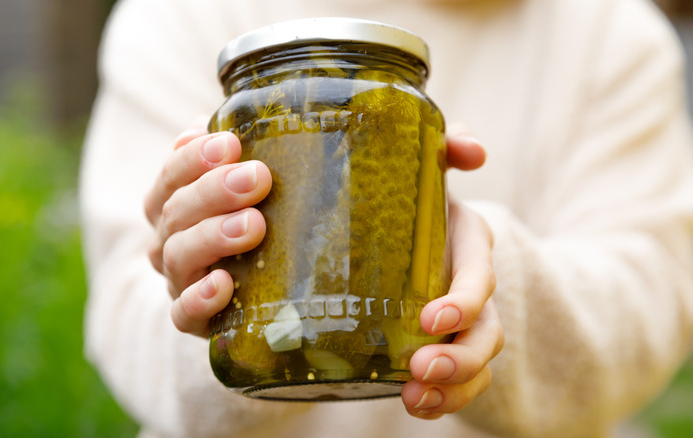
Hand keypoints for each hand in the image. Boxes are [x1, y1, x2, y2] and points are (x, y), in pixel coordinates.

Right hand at [144, 126, 271, 337]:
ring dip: (213, 236)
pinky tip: (224, 285)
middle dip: (214, 191)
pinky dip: (200, 299)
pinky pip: (184, 314)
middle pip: (176, 211)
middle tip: (257, 178)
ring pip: (178, 256)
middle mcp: (169, 239)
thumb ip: (247, 155)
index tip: (231, 143)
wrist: (257, 296)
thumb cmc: (255, 225)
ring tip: (253, 225)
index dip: (194, 157)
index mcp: (174, 201)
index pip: (171, 174)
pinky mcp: (193, 321)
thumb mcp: (251, 189)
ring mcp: (178, 281)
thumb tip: (270, 112)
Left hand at [401, 127, 504, 418]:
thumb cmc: (419, 197)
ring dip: (452, 386)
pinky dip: (441, 399)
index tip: (430, 319)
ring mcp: (462, 324)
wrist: (410, 225)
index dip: (463, 302)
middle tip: (421, 367)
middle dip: (459, 357)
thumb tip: (473, 148)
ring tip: (415, 398)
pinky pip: (457, 382)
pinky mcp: (443, 345)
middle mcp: (473, 289)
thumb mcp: (430, 168)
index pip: (480, 278)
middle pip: (486, 334)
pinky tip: (416, 403)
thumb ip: (449, 146)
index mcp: (469, 246)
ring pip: (475, 365)